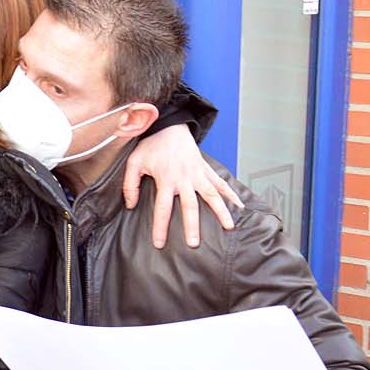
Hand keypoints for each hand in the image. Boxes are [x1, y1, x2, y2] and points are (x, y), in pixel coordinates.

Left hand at [122, 125, 241, 248]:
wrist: (170, 125)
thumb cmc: (151, 145)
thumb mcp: (134, 162)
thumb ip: (130, 185)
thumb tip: (130, 205)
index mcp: (166, 179)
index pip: (162, 208)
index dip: (160, 227)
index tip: (160, 243)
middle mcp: (184, 178)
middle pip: (190, 205)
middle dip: (192, 225)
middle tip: (194, 243)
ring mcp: (198, 174)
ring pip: (212, 195)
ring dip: (221, 211)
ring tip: (229, 227)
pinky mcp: (206, 170)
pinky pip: (221, 183)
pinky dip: (231, 194)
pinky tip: (239, 207)